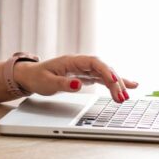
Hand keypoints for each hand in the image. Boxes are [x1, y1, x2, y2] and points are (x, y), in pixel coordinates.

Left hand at [14, 55, 138, 102]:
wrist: (30, 76)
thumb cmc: (37, 77)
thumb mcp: (47, 82)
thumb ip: (63, 84)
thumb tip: (79, 84)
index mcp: (72, 61)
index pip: (94, 62)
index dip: (106, 71)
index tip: (114, 81)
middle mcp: (80, 63)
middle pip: (103, 69)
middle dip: (114, 82)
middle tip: (121, 98)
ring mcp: (83, 69)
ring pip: (104, 74)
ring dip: (116, 85)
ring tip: (126, 97)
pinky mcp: (84, 76)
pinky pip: (102, 78)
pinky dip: (113, 83)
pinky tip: (127, 86)